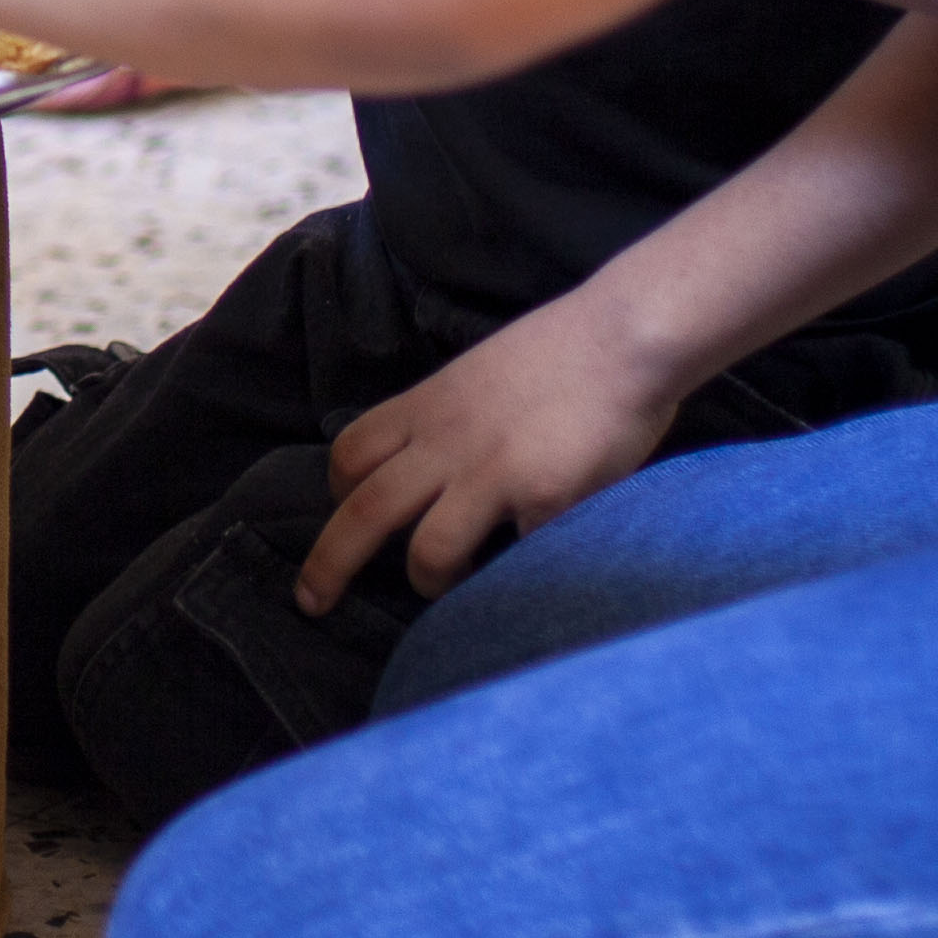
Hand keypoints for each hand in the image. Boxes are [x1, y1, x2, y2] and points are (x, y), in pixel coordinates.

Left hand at [295, 298, 683, 611]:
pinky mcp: (546, 500)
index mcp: (429, 406)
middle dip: (328, 565)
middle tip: (310, 602)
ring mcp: (495, 473)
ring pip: (427, 552)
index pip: (350, 453)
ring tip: (445, 586)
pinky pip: (516, 559)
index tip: (341, 516)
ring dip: (428, 581)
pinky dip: (519, 569)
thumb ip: (449, 419)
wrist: (627, 334)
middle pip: (364, 511)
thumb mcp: (479, 373)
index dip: (338, 493)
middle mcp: (448, 442)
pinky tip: (535, 560)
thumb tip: (428, 465)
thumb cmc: (562, 351)